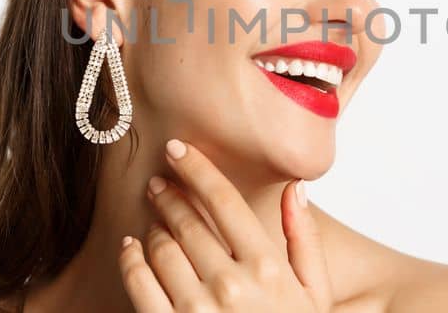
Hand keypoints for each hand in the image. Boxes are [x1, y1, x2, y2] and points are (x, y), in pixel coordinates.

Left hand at [118, 139, 330, 312]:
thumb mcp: (317, 295)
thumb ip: (306, 241)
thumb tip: (296, 189)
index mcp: (268, 266)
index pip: (224, 200)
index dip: (197, 169)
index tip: (178, 150)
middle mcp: (230, 283)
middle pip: (186, 220)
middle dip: (169, 195)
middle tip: (160, 184)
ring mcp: (196, 308)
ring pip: (160, 246)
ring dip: (153, 228)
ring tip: (154, 222)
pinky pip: (139, 282)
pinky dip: (130, 258)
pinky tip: (131, 247)